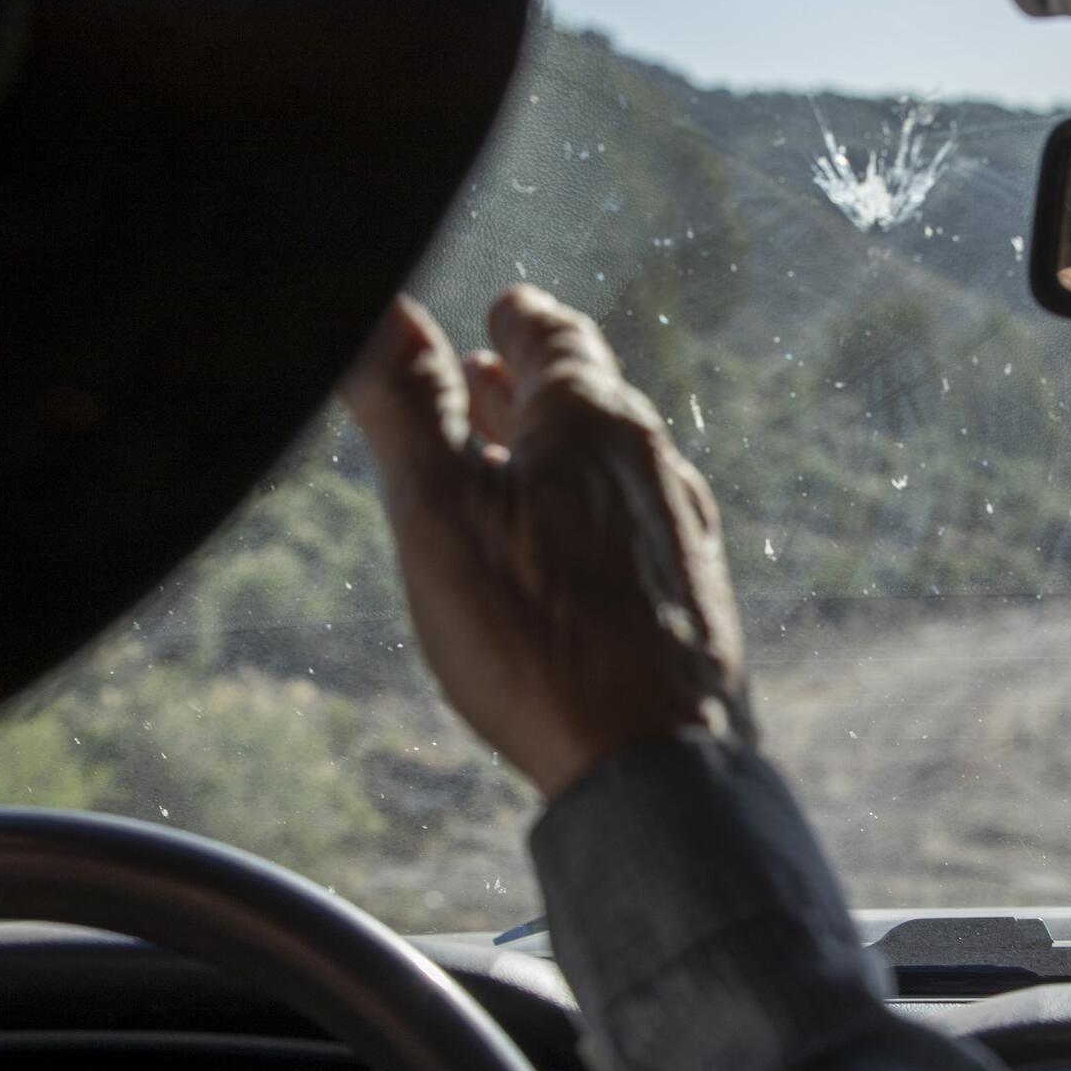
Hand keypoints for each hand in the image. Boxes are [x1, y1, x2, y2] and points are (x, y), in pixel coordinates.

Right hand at [343, 286, 752, 799]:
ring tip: (513, 452)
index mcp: (597, 422)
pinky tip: (565, 548)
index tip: (503, 308)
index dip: (520, 319)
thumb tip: (382, 308)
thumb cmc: (539, 633)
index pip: (557, 337)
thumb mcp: (439, 508)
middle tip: (486, 374)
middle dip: (531, 383)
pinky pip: (629, 523)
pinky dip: (585, 507)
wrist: (654, 762)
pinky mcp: (688, 594)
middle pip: (590, 398)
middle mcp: (654, 463)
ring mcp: (680, 531)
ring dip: (556, 447)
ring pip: (610, 463)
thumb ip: (408, 404)